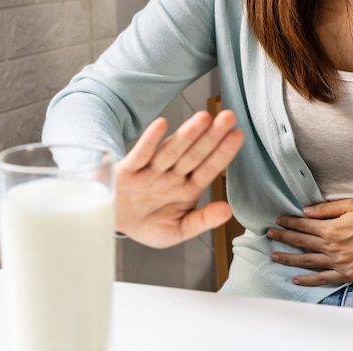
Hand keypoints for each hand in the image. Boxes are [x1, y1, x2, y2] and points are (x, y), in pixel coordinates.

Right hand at [114, 110, 243, 247]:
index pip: (209, 169)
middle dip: (211, 136)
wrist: (114, 223)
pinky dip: (150, 140)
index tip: (238, 135)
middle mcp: (172, 176)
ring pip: (172, 151)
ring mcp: (151, 171)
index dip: (223, 153)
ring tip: (204, 118)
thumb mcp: (178, 230)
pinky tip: (162, 124)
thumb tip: (228, 211)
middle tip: (228, 117)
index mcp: (187, 189)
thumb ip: (202, 221)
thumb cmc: (148, 225)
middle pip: (194, 154)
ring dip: (187, 135)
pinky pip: (141, 154)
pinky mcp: (129, 170)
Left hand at [266, 199, 352, 285]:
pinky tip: (295, 280)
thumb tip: (305, 212)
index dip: (288, 222)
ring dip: (288, 259)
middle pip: (301, 242)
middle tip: (269, 235)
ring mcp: (337, 262)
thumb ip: (327, 209)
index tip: (277, 221)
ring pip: (306, 261)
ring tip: (274, 257)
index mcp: (331, 228)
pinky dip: (308, 280)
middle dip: (283, 237)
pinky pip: (322, 279)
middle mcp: (331, 246)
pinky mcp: (346, 274)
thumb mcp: (352, 205)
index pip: (303, 225)